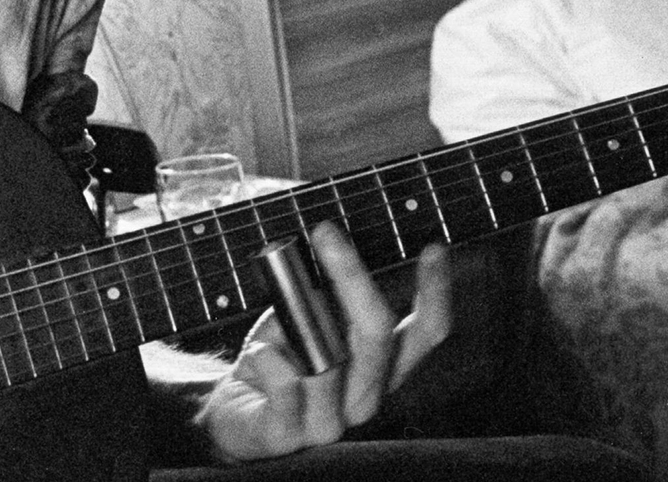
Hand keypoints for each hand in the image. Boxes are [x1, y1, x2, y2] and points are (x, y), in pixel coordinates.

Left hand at [196, 224, 451, 460]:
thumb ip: (327, 299)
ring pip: (330, 364)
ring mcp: (329, 422)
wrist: (231, 411)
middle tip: (325, 231)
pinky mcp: (287, 435)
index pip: (426, 334)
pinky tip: (258, 351)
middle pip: (377, 335)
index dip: (435, 293)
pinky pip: (286, 389)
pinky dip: (269, 360)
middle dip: (351, 276)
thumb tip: (330, 256)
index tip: (434, 248)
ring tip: (274, 315)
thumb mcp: (305, 320)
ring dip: (297, 325)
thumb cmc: (278, 358)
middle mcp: (365, 397)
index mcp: (381, 368)